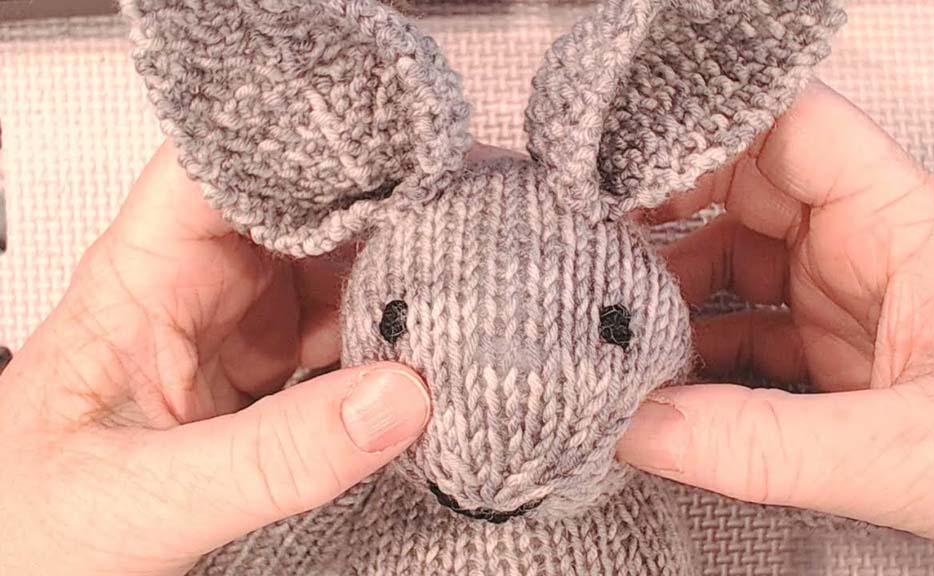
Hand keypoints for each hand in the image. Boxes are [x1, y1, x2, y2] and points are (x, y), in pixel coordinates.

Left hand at [0, 143, 430, 575]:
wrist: (30, 574)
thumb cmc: (38, 526)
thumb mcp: (151, 496)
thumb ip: (273, 457)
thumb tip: (398, 401)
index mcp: (142, 275)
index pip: (221, 166)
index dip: (307, 143)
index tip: (399, 153)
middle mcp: (198, 282)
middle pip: (301, 206)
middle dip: (382, 205)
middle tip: (470, 218)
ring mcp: (240, 322)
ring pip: (335, 264)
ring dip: (398, 274)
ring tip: (470, 286)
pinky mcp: (269, 366)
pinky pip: (347, 330)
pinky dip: (393, 338)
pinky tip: (435, 348)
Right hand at [617, 79, 933, 574]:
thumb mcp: (914, 454)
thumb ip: (768, 444)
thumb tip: (638, 427)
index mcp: (904, 229)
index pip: (794, 131)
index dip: (704, 131)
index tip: (618, 169)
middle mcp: (870, 253)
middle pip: (744, 194)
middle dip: (661, 220)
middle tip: (586, 252)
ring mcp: (847, 308)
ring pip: (734, 271)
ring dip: (669, 302)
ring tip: (609, 335)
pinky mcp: (834, 365)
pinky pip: (743, 341)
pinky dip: (694, 363)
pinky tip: (654, 390)